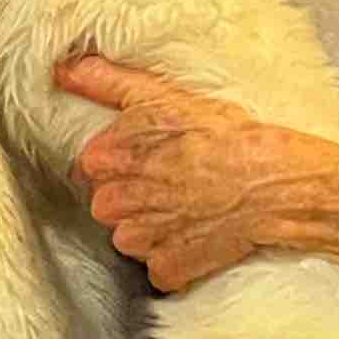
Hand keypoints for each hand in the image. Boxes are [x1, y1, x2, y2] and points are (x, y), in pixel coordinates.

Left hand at [58, 51, 338, 292]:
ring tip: (191, 206)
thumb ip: (104, 82)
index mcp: (108, 159)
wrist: (277, 183)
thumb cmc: (226, 135)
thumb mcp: (164, 94)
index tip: (150, 156)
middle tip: (175, 181)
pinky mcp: (168, 269)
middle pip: (107, 204)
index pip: (90, 166)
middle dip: (134, 195)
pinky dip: (176, 258)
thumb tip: (62, 69)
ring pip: (130, 237)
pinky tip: (200, 235)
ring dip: (153, 227)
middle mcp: (116, 204)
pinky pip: (159, 268)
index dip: (121, 161)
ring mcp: (141, 241)